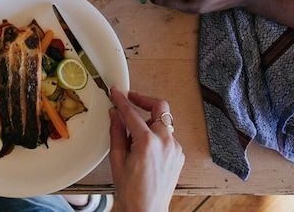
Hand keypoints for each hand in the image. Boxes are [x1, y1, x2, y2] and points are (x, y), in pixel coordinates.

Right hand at [109, 88, 184, 211]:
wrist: (147, 211)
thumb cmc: (131, 191)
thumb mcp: (117, 159)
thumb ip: (116, 132)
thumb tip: (115, 114)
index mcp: (147, 142)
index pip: (132, 113)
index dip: (122, 100)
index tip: (116, 93)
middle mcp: (165, 142)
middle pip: (160, 107)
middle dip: (145, 100)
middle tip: (132, 100)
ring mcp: (175, 149)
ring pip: (164, 122)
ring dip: (150, 120)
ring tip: (135, 131)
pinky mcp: (179, 155)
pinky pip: (168, 136)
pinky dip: (156, 134)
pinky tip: (145, 146)